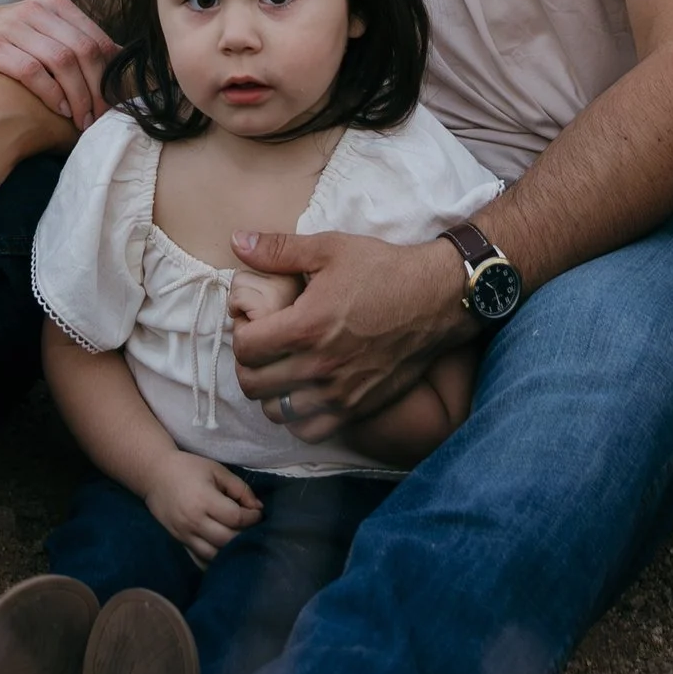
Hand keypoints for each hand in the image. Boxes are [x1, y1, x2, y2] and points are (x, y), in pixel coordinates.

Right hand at [0, 0, 118, 128]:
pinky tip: (58, 109)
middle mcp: (36, 11)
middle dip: (98, 88)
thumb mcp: (39, 32)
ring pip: (62, 60)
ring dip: (78, 95)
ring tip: (82, 119)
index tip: (114, 102)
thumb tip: (116, 65)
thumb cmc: (1, 40)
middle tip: (101, 117)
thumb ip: (72, 43)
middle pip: (83, 50)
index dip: (110, 74)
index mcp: (55, 5)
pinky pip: (31, 70)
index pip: (96, 39)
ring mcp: (13, 26)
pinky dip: (50, 92)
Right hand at [145, 451, 261, 563]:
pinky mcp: (180, 542)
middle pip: (227, 539)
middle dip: (245, 535)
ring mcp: (185, 535)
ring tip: (239, 539)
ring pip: (215, 555)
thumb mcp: (216, 470)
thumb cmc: (188, 467)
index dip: (252, 517)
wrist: (155, 475)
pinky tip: (223, 553)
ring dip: (231, 550)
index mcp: (204, 500)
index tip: (258, 513)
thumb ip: (239, 488)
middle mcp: (194, 521)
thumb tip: (258, 507)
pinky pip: (200, 560)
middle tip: (252, 527)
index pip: (236, 518)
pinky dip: (214, 560)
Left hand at [228, 228, 468, 435]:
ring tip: (278, 369)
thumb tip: (237, 241)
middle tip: (260, 345)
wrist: (435, 298)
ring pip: (277, 412)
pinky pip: (310, 431)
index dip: (240, 333)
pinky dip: (297, 417)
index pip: (245, 348)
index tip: (251, 322)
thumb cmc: (382, 270)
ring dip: (269, 392)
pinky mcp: (357, 409)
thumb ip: (278, 250)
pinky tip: (302, 392)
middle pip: (253, 385)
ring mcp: (339, 393)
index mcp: (307, 326)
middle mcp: (319, 366)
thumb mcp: (329, 248)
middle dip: (247, 364)